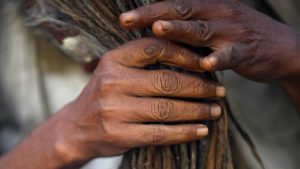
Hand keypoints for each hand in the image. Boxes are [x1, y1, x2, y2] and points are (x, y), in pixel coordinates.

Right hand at [55, 38, 224, 164]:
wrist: (76, 127)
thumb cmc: (105, 95)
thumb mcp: (116, 71)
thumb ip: (144, 63)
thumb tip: (191, 61)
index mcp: (113, 60)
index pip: (154, 48)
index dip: (185, 54)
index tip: (206, 63)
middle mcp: (112, 82)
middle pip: (166, 81)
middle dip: (199, 87)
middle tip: (219, 90)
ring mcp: (114, 110)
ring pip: (167, 109)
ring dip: (197, 110)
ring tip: (215, 109)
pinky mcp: (119, 135)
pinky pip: (160, 134)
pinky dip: (185, 132)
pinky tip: (201, 130)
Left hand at [120, 0, 299, 81]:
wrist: (279, 46)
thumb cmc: (238, 36)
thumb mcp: (214, 24)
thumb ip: (189, 27)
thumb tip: (158, 31)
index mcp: (207, 7)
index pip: (173, 5)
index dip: (148, 11)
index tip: (124, 19)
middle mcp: (217, 13)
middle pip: (181, 12)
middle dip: (153, 16)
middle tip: (127, 20)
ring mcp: (231, 31)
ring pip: (201, 29)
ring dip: (180, 29)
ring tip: (158, 30)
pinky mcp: (244, 51)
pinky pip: (229, 55)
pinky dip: (217, 58)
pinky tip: (205, 64)